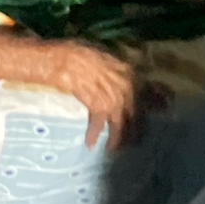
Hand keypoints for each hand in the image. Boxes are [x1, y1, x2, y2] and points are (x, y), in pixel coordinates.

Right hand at [4, 38, 135, 150]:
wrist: (61, 60)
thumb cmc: (75, 54)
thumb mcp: (99, 57)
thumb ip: (110, 70)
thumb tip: (111, 80)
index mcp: (126, 72)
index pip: (143, 94)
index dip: (142, 108)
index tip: (140, 120)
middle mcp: (125, 86)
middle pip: (133, 114)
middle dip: (130, 129)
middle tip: (126, 140)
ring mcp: (114, 97)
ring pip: (119, 124)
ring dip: (114, 139)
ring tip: (110, 149)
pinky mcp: (99, 107)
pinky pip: (98, 125)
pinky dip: (93, 134)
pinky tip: (90, 143)